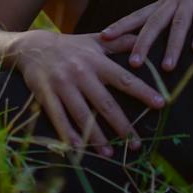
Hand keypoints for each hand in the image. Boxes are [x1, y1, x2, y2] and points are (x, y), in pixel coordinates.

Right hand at [13, 31, 164, 154]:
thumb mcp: (95, 41)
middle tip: (136, 143)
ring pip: (82, 115)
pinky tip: (79, 148)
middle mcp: (80, 73)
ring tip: (110, 152)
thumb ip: (121, 42)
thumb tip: (145, 39)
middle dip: (122, 125)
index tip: (160, 104)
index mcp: (96, 61)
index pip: (124, 78)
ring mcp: (62, 85)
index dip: (143, 91)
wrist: (32, 46)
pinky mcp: (46, 95)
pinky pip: (58, 118)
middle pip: (105, 103)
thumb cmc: (70, 46)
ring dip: (97, 136)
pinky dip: (68, 134)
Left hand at [99, 0, 192, 72]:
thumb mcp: (182, 2)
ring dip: (173, 44)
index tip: (102, 37)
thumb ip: (170, 19)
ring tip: (167, 66)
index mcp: (165, 3)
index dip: (121, 25)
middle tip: (134, 63)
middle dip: (143, 42)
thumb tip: (156, 45)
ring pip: (179, 22)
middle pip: (154, 22)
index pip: (138, 15)